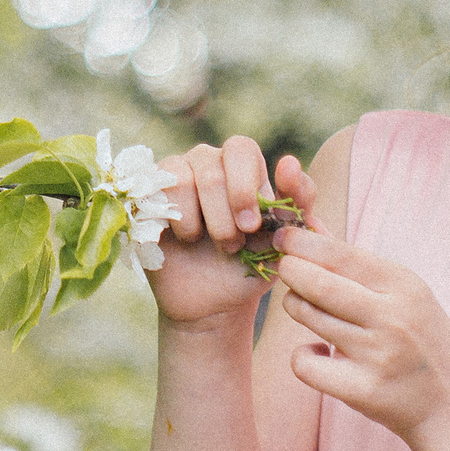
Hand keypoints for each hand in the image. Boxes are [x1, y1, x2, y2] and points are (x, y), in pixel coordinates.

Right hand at [143, 137, 316, 330]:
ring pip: (184, 179)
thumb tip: (289, 162)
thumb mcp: (285, 238)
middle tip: (233, 244)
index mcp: (244, 165)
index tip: (252, 227)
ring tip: (212, 245)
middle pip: (212, 167)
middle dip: (224, 213)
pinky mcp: (151, 194)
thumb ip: (298, 201)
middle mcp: (209, 162)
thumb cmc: (253, 264)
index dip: (244, 186)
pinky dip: (178, 222)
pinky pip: (159, 191)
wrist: (215, 302)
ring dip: (201, 223)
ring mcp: (177, 175)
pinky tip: (187, 240)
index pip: (241, 148)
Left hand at [272, 225, 449, 441]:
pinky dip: (302, 355)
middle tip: (283, 268)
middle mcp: (393, 318)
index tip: (283, 238)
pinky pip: (305, 364)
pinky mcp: (363, 390)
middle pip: (319, 284)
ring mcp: (378, 355)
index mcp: (405, 287)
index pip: (342, 254)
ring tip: (304, 307)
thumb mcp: (405, 294)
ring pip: (310, 318)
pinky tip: (317, 353)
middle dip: (290, 269)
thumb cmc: (422, 340)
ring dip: (296, 306)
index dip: (303, 243)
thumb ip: (357, 263)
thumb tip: (310, 226)